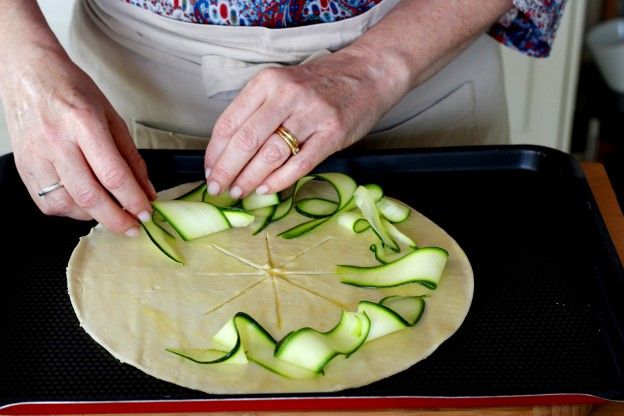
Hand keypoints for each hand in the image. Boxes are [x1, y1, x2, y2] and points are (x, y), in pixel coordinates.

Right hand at [0, 49, 155, 235]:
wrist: (29, 73)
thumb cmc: (72, 89)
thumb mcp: (111, 116)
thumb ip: (131, 156)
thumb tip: (146, 190)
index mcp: (83, 123)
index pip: (113, 174)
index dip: (133, 200)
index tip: (146, 212)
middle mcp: (56, 141)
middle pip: (90, 196)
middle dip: (116, 219)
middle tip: (133, 227)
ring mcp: (36, 155)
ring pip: (68, 204)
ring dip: (93, 216)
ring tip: (109, 211)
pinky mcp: (23, 166)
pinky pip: (47, 202)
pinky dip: (70, 210)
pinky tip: (83, 204)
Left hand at [203, 48, 406, 197]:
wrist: (366, 73)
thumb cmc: (319, 84)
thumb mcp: (281, 86)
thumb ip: (257, 112)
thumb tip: (228, 154)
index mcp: (267, 82)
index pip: (229, 122)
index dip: (215, 153)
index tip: (209, 171)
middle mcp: (286, 95)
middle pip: (245, 141)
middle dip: (226, 170)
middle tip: (218, 189)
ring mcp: (311, 114)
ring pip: (270, 154)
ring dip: (250, 179)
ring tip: (240, 192)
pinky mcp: (333, 132)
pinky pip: (300, 163)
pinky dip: (279, 180)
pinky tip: (266, 189)